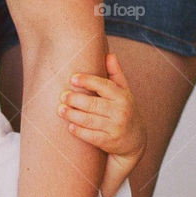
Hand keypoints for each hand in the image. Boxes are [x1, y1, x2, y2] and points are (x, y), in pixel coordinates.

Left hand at [59, 52, 145, 191]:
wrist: (135, 141)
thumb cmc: (125, 110)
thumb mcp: (124, 92)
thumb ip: (116, 74)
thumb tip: (109, 54)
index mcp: (122, 96)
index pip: (104, 86)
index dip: (88, 81)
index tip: (73, 78)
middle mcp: (120, 111)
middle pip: (94, 104)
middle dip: (76, 99)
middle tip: (62, 96)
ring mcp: (115, 127)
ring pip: (91, 120)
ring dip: (73, 115)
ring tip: (60, 110)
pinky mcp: (110, 142)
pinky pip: (92, 137)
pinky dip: (80, 132)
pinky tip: (70, 127)